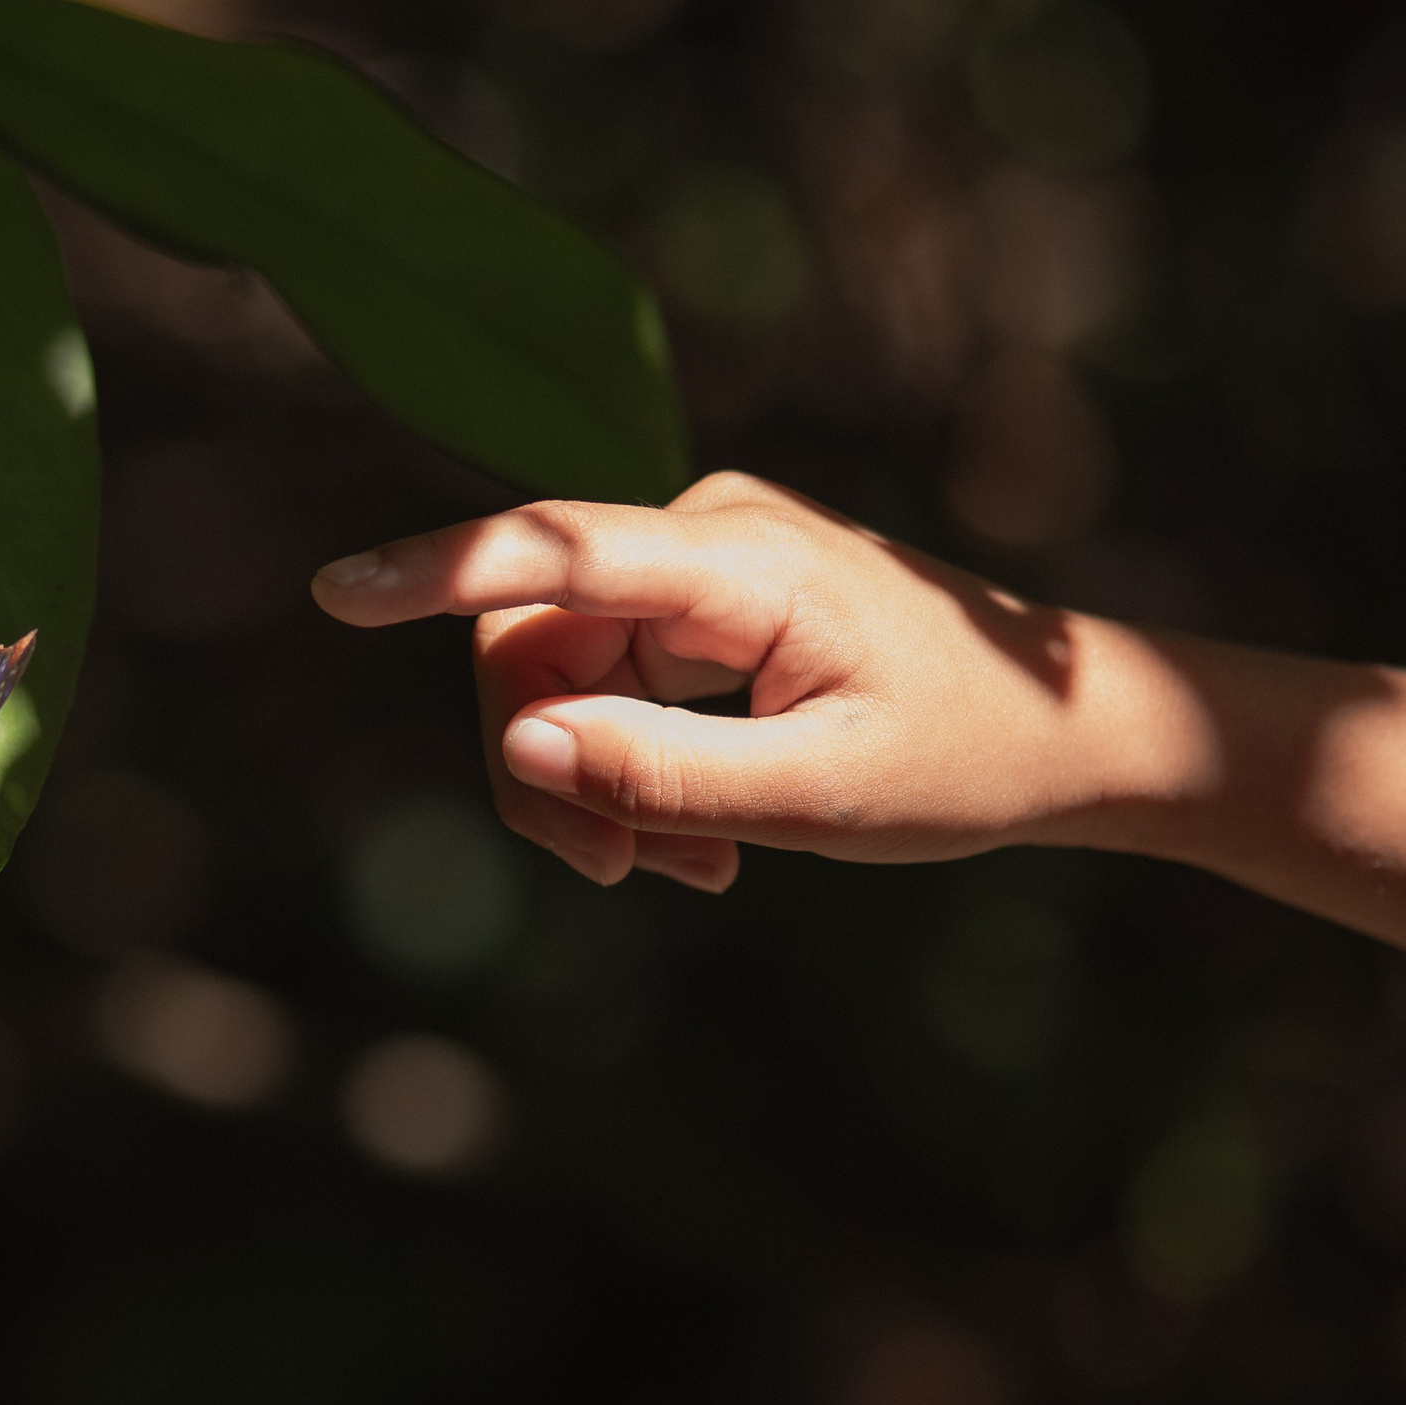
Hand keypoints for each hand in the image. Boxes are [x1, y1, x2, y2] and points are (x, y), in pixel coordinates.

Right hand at [309, 473, 1184, 892]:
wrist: (1070, 727)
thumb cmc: (967, 760)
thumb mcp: (818, 798)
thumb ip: (662, 774)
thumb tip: (517, 743)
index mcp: (744, 562)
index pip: (557, 551)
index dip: (436, 573)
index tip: (335, 593)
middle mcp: (707, 529)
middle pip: (532, 637)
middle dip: (544, 762)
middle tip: (613, 874)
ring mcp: (701, 556)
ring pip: (558, 667)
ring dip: (590, 779)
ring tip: (679, 868)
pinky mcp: (700, 593)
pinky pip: (604, 674)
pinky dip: (625, 762)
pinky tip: (693, 839)